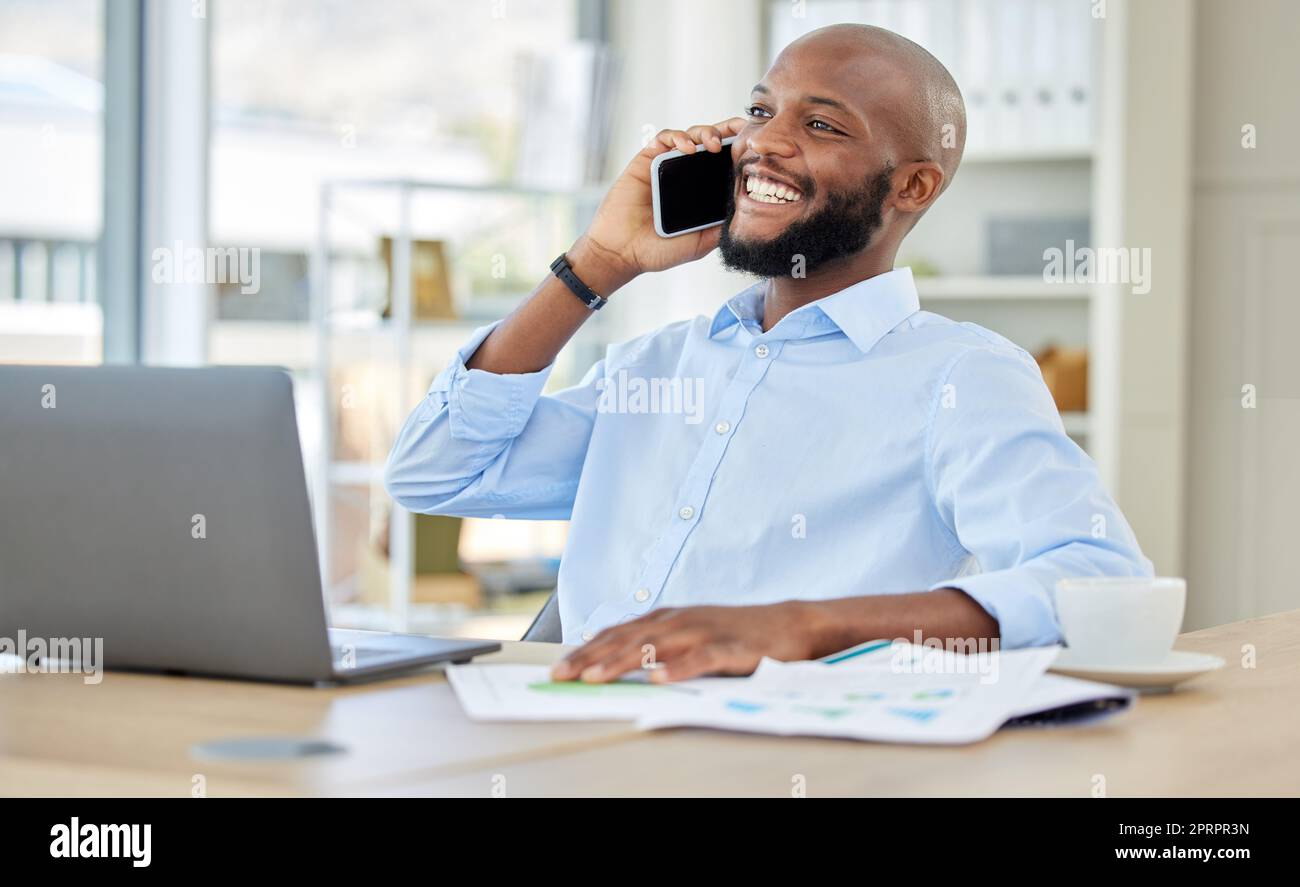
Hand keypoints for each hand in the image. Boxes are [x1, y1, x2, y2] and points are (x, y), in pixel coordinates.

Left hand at [550, 601, 821, 683]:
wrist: (789, 625)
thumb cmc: (735, 634)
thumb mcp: (689, 635)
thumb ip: (656, 645)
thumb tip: (615, 664)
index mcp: (666, 619)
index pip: (617, 633)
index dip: (585, 649)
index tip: (558, 669)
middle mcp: (679, 620)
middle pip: (627, 639)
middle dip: (590, 657)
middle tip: (562, 675)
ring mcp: (704, 631)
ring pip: (656, 646)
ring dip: (622, 661)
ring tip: (594, 677)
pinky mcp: (730, 647)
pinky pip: (701, 659)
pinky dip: (679, 668)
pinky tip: (659, 679)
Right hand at [576, 118, 746, 286]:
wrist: (623, 252)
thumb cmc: (659, 250)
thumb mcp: (702, 242)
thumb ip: (722, 227)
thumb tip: (750, 210)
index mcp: (702, 190)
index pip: (726, 163)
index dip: (741, 151)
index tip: (757, 148)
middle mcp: (687, 174)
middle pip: (713, 142)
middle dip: (729, 132)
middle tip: (742, 134)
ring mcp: (667, 165)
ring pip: (692, 135)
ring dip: (706, 133)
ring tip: (713, 144)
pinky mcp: (647, 159)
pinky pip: (664, 138)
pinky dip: (678, 137)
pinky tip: (687, 148)